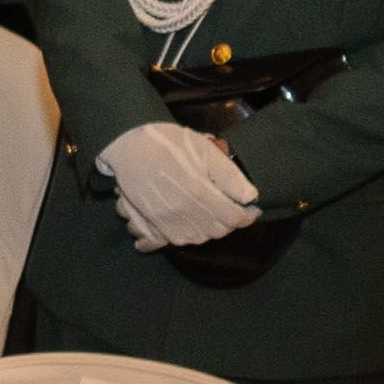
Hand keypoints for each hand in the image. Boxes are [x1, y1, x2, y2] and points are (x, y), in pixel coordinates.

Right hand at [104, 120, 261, 249]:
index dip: (248, 216)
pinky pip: (178, 240)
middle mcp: (183, 211)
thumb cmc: (168, 143)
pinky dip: (192, 235)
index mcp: (199, 191)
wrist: (129, 146)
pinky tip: (195, 223)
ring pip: (200, 238)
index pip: (233, 217)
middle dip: (232, 222)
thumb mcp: (204, 149)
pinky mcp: (153, 222)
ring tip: (217, 215)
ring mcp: (166, 220)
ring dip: (213, 230)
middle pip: (218, 230)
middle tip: (235, 210)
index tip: (254, 210)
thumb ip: (229, 176)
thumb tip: (250, 197)